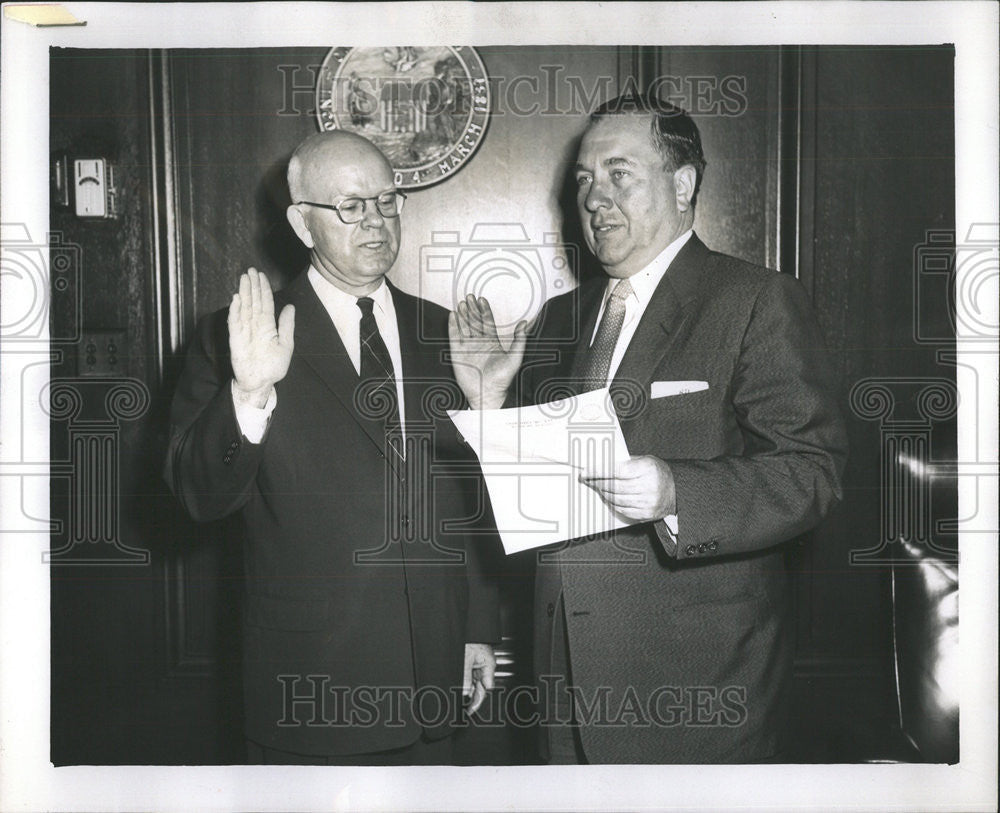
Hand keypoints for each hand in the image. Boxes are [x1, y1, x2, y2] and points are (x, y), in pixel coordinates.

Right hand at [228, 268, 294, 406]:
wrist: (261, 382)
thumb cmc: (273, 366)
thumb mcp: (286, 345)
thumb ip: (287, 325)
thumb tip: (290, 306)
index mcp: (268, 326)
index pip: (265, 303)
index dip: (263, 289)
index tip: (261, 275)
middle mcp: (255, 326)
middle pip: (254, 301)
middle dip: (253, 286)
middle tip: (251, 270)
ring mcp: (245, 331)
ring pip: (244, 308)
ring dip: (244, 293)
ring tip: (244, 278)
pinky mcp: (236, 340)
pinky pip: (235, 323)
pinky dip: (235, 311)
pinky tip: (236, 298)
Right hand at [448, 295, 528, 409]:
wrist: (488, 392)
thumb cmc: (503, 378)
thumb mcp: (515, 356)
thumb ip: (519, 339)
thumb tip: (525, 323)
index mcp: (491, 341)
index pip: (486, 322)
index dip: (484, 310)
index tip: (481, 299)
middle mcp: (478, 342)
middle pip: (474, 321)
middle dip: (472, 309)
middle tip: (469, 296)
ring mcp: (467, 347)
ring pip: (464, 326)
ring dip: (462, 314)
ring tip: (462, 302)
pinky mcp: (457, 353)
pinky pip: (454, 336)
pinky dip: (452, 325)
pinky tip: (453, 315)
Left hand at [462, 642, 495, 716]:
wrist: (469, 627)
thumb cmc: (470, 637)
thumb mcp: (466, 658)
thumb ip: (466, 675)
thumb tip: (465, 691)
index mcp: (489, 665)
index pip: (487, 687)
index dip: (479, 698)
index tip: (472, 708)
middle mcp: (486, 667)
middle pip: (482, 688)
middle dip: (475, 700)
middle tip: (468, 712)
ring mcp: (480, 666)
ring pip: (476, 684)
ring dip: (469, 694)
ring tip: (463, 706)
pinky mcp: (473, 665)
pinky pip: (471, 679)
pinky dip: (467, 686)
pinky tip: (461, 693)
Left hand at [581, 455, 676, 521]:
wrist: (676, 490)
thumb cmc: (656, 472)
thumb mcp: (643, 460)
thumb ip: (624, 463)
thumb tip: (598, 466)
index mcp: (647, 468)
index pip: (616, 470)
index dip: (598, 471)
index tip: (585, 472)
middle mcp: (649, 486)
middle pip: (614, 486)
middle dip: (597, 483)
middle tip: (588, 480)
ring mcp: (648, 502)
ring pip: (616, 499)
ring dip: (603, 493)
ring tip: (598, 487)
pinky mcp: (646, 514)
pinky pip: (623, 510)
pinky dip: (613, 504)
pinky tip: (609, 497)